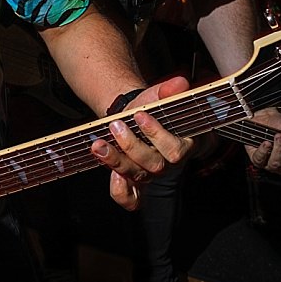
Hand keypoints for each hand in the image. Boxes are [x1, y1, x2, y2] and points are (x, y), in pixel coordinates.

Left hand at [90, 76, 194, 210]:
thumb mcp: (159, 96)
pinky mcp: (134, 183)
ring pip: (137, 177)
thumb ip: (169, 90)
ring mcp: (149, 175)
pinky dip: (120, 191)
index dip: (156, 134)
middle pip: (153, 165)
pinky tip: (110, 175)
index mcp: (181, 146)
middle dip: (131, 145)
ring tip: (99, 144)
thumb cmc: (153, 108)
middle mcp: (166, 165)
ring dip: (116, 161)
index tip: (139, 114)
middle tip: (115, 125)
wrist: (136, 117)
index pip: (174, 149)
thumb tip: (179, 82)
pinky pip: (130, 199)